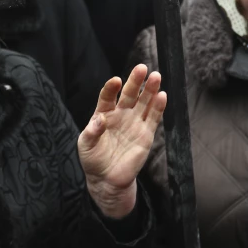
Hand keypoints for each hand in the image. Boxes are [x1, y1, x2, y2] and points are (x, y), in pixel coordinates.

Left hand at [78, 64, 167, 218]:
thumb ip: (91, 132)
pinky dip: (158, 107)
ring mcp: (134, 123)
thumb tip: (99, 119)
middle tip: (142, 68)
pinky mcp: (146, 134)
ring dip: (150, 90)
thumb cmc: (93, 159)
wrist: (107, 179)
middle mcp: (120, 115)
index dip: (112, 88)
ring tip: (156, 76)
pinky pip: (153, 118)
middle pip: (129, 94)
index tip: (116, 81)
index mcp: (103, 114)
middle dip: (135, 81)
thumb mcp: (85, 145)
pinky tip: (162, 96)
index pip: (108, 96)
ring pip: (144, 102)